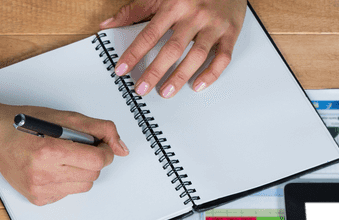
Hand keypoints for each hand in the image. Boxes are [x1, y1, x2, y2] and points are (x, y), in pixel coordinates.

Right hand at [0, 96, 128, 205]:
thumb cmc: (28, 124)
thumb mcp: (66, 118)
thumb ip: (100, 130)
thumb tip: (121, 149)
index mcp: (51, 149)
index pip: (98, 160)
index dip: (104, 151)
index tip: (100, 146)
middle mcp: (44, 172)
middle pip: (93, 174)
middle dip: (91, 161)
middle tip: (77, 149)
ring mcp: (40, 188)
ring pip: (83, 186)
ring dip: (80, 172)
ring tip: (62, 158)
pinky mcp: (38, 198)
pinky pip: (67, 193)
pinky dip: (65, 181)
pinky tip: (50, 169)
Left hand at [100, 0, 246, 98]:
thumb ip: (134, 10)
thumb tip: (108, 24)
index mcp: (175, 4)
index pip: (149, 34)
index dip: (134, 54)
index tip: (122, 69)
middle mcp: (195, 15)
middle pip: (173, 48)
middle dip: (155, 72)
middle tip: (142, 89)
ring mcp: (214, 25)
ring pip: (197, 55)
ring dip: (180, 77)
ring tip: (166, 92)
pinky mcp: (230, 32)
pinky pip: (222, 57)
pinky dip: (211, 74)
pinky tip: (197, 85)